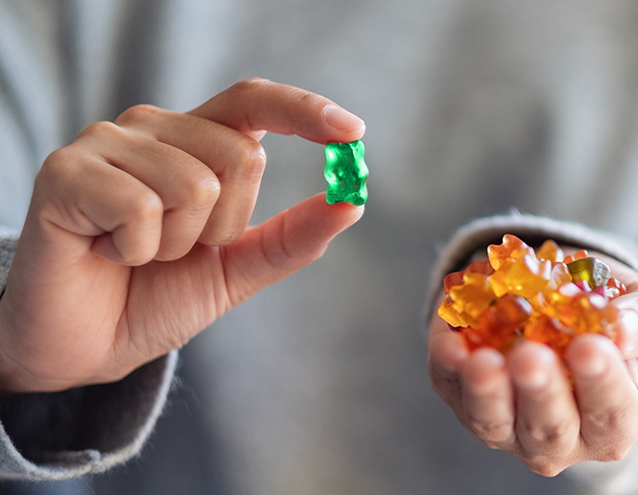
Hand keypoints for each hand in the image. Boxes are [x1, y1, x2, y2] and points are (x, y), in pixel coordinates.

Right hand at [0, 78, 365, 394]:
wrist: (85, 346)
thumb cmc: (155, 298)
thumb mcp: (238, 269)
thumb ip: (292, 237)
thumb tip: (352, 201)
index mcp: (195, 142)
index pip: (254, 101)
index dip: (305, 110)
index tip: (353, 134)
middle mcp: (152, 129)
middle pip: (241, 155)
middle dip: (225, 226)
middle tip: (178, 250)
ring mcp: (106, 143)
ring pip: (194, 185)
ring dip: (175, 244)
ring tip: (135, 253)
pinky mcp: (66, 170)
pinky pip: (141, 207)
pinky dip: (134, 250)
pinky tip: (105, 252)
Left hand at [428, 255, 637, 475]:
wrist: (557, 297)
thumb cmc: (610, 312)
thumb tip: (622, 329)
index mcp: (613, 421)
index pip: (611, 413)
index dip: (601, 383)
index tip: (591, 346)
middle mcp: (559, 438)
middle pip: (547, 430)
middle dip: (538, 392)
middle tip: (531, 356)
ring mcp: (506, 425)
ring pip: (492, 422)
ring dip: (485, 392)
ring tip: (483, 360)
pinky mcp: (462, 397)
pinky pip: (450, 387)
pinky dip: (447, 365)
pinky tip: (449, 340)